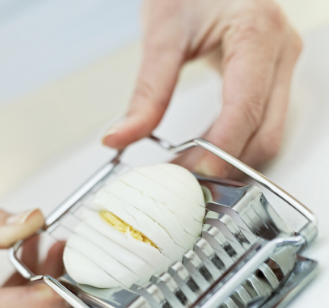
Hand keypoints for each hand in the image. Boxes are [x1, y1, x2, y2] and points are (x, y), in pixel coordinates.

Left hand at [102, 0, 301, 176]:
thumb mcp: (163, 33)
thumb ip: (147, 92)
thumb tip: (121, 137)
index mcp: (257, 32)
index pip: (245, 110)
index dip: (219, 151)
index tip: (192, 175)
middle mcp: (279, 52)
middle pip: (264, 134)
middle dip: (224, 166)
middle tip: (184, 180)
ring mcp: (281, 67)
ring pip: (267, 136)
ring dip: (229, 161)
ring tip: (188, 168)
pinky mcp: (273, 79)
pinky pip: (261, 126)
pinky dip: (233, 147)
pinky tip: (204, 152)